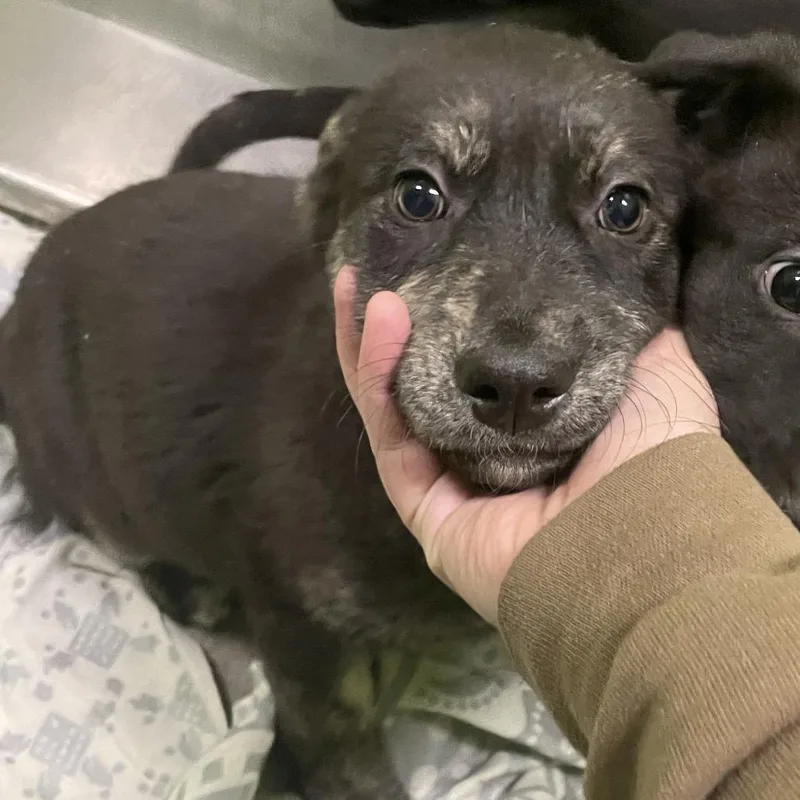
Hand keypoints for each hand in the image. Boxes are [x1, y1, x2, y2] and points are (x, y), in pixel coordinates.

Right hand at [334, 267, 719, 623]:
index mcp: (545, 433)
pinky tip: (376, 324)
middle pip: (429, 388)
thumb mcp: (658, 373)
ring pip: (398, 410)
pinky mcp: (427, 511)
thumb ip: (629, 336)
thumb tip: (626, 298)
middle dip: (399, 333)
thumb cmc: (655, 455)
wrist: (643, 532)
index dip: (454, 326)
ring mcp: (457, 489)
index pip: (483, 374)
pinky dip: (376, 380)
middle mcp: (496, 461)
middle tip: (378, 275)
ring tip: (358, 287)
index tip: (439, 275)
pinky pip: (391, 440)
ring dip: (375, 348)